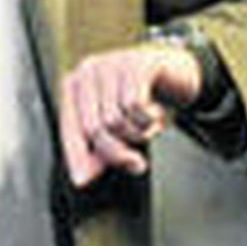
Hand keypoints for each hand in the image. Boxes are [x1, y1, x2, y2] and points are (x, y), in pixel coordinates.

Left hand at [59, 41, 203, 187]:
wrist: (177, 70)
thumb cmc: (143, 98)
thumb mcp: (118, 124)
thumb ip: (100, 147)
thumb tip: (83, 178)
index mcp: (75, 86)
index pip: (69, 129)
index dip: (76, 158)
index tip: (84, 181)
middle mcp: (88, 71)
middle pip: (94, 129)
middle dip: (116, 153)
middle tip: (136, 164)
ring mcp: (112, 64)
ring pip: (115, 120)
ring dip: (138, 133)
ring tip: (148, 126)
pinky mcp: (136, 64)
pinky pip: (136, 106)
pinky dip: (150, 119)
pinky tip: (157, 112)